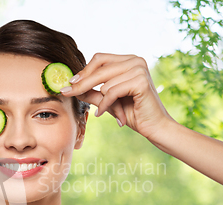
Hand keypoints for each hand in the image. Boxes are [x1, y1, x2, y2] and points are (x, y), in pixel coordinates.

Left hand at [61, 53, 175, 139]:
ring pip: (104, 81)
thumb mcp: (107, 100)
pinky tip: (102, 113)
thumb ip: (92, 92)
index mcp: (128, 60)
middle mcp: (135, 60)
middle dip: (82, 82)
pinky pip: (112, 91)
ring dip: (99, 99)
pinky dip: (105, 104)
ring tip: (101, 110)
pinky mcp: (141, 81)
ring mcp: (139, 69)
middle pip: (99, 67)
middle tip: (68, 92)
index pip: (100, 58)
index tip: (69, 83)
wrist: (154, 127)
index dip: (83, 71)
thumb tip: (71, 87)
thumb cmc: (132, 113)